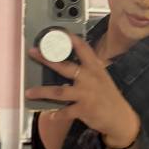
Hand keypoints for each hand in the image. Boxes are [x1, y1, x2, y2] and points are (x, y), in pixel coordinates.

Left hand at [25, 33, 139, 148]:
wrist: (120, 117)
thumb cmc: (108, 96)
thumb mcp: (101, 77)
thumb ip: (87, 68)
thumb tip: (67, 61)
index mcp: (95, 67)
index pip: (83, 48)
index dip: (70, 39)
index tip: (58, 31)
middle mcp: (89, 78)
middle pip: (64, 67)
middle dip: (47, 59)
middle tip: (33, 52)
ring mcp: (86, 94)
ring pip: (59, 91)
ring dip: (42, 91)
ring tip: (29, 92)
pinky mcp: (84, 109)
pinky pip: (65, 111)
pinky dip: (56, 113)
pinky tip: (50, 114)